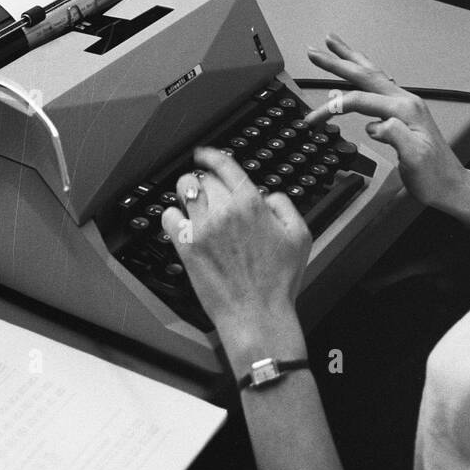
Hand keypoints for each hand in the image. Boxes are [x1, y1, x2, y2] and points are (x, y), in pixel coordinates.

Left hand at [161, 148, 311, 345]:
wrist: (257, 314)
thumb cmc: (279, 281)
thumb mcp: (300, 236)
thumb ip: (285, 206)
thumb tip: (268, 198)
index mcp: (251, 204)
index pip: (224, 165)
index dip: (211, 155)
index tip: (205, 154)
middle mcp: (225, 211)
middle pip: (203, 177)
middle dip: (204, 180)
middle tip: (207, 191)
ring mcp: (203, 228)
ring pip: (183, 191)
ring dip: (187, 192)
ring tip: (191, 202)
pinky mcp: (187, 247)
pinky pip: (169, 217)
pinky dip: (172, 216)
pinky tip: (180, 223)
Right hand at [304, 34, 467, 210]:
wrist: (451, 185)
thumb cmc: (434, 176)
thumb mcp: (415, 159)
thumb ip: (395, 135)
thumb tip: (374, 124)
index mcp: (405, 110)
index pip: (360, 101)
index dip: (333, 107)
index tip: (313, 118)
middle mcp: (406, 101)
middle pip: (365, 74)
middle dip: (338, 61)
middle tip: (315, 50)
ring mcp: (406, 105)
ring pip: (372, 75)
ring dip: (351, 59)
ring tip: (334, 44)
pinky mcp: (404, 112)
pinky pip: (378, 86)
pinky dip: (363, 74)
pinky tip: (360, 72)